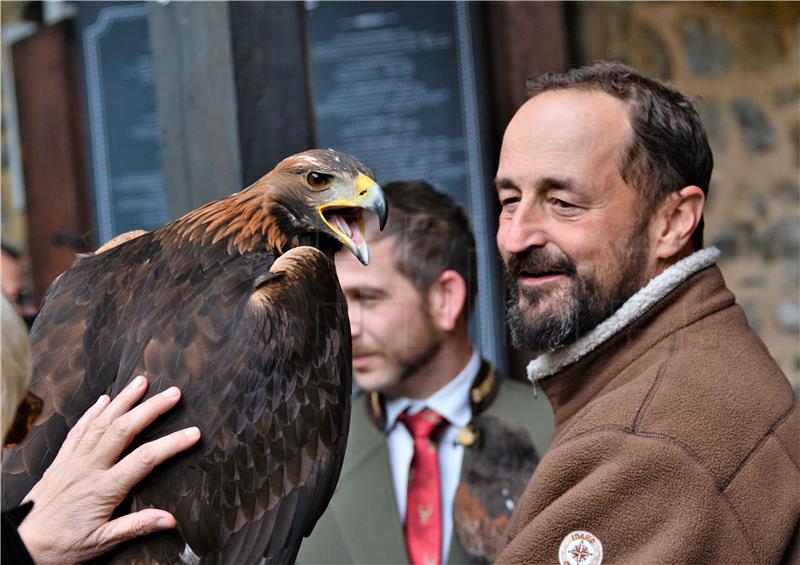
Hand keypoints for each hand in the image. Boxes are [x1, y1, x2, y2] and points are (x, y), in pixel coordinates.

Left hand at [17, 376, 200, 564]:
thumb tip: (169, 520)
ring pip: (102, 422)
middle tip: (173, 393)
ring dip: (124, 400)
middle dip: (151, 408)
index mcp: (104, 489)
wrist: (21, 546)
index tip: (193, 433)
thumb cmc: (62, 547)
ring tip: (141, 382)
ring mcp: (74, 461)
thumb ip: (136, 527)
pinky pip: (79, 430)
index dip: (172, 444)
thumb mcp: (101, 543)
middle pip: (125, 430)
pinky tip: (104, 400)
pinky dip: (92, 412)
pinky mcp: (61, 461)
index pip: (146, 459)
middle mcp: (89, 468)